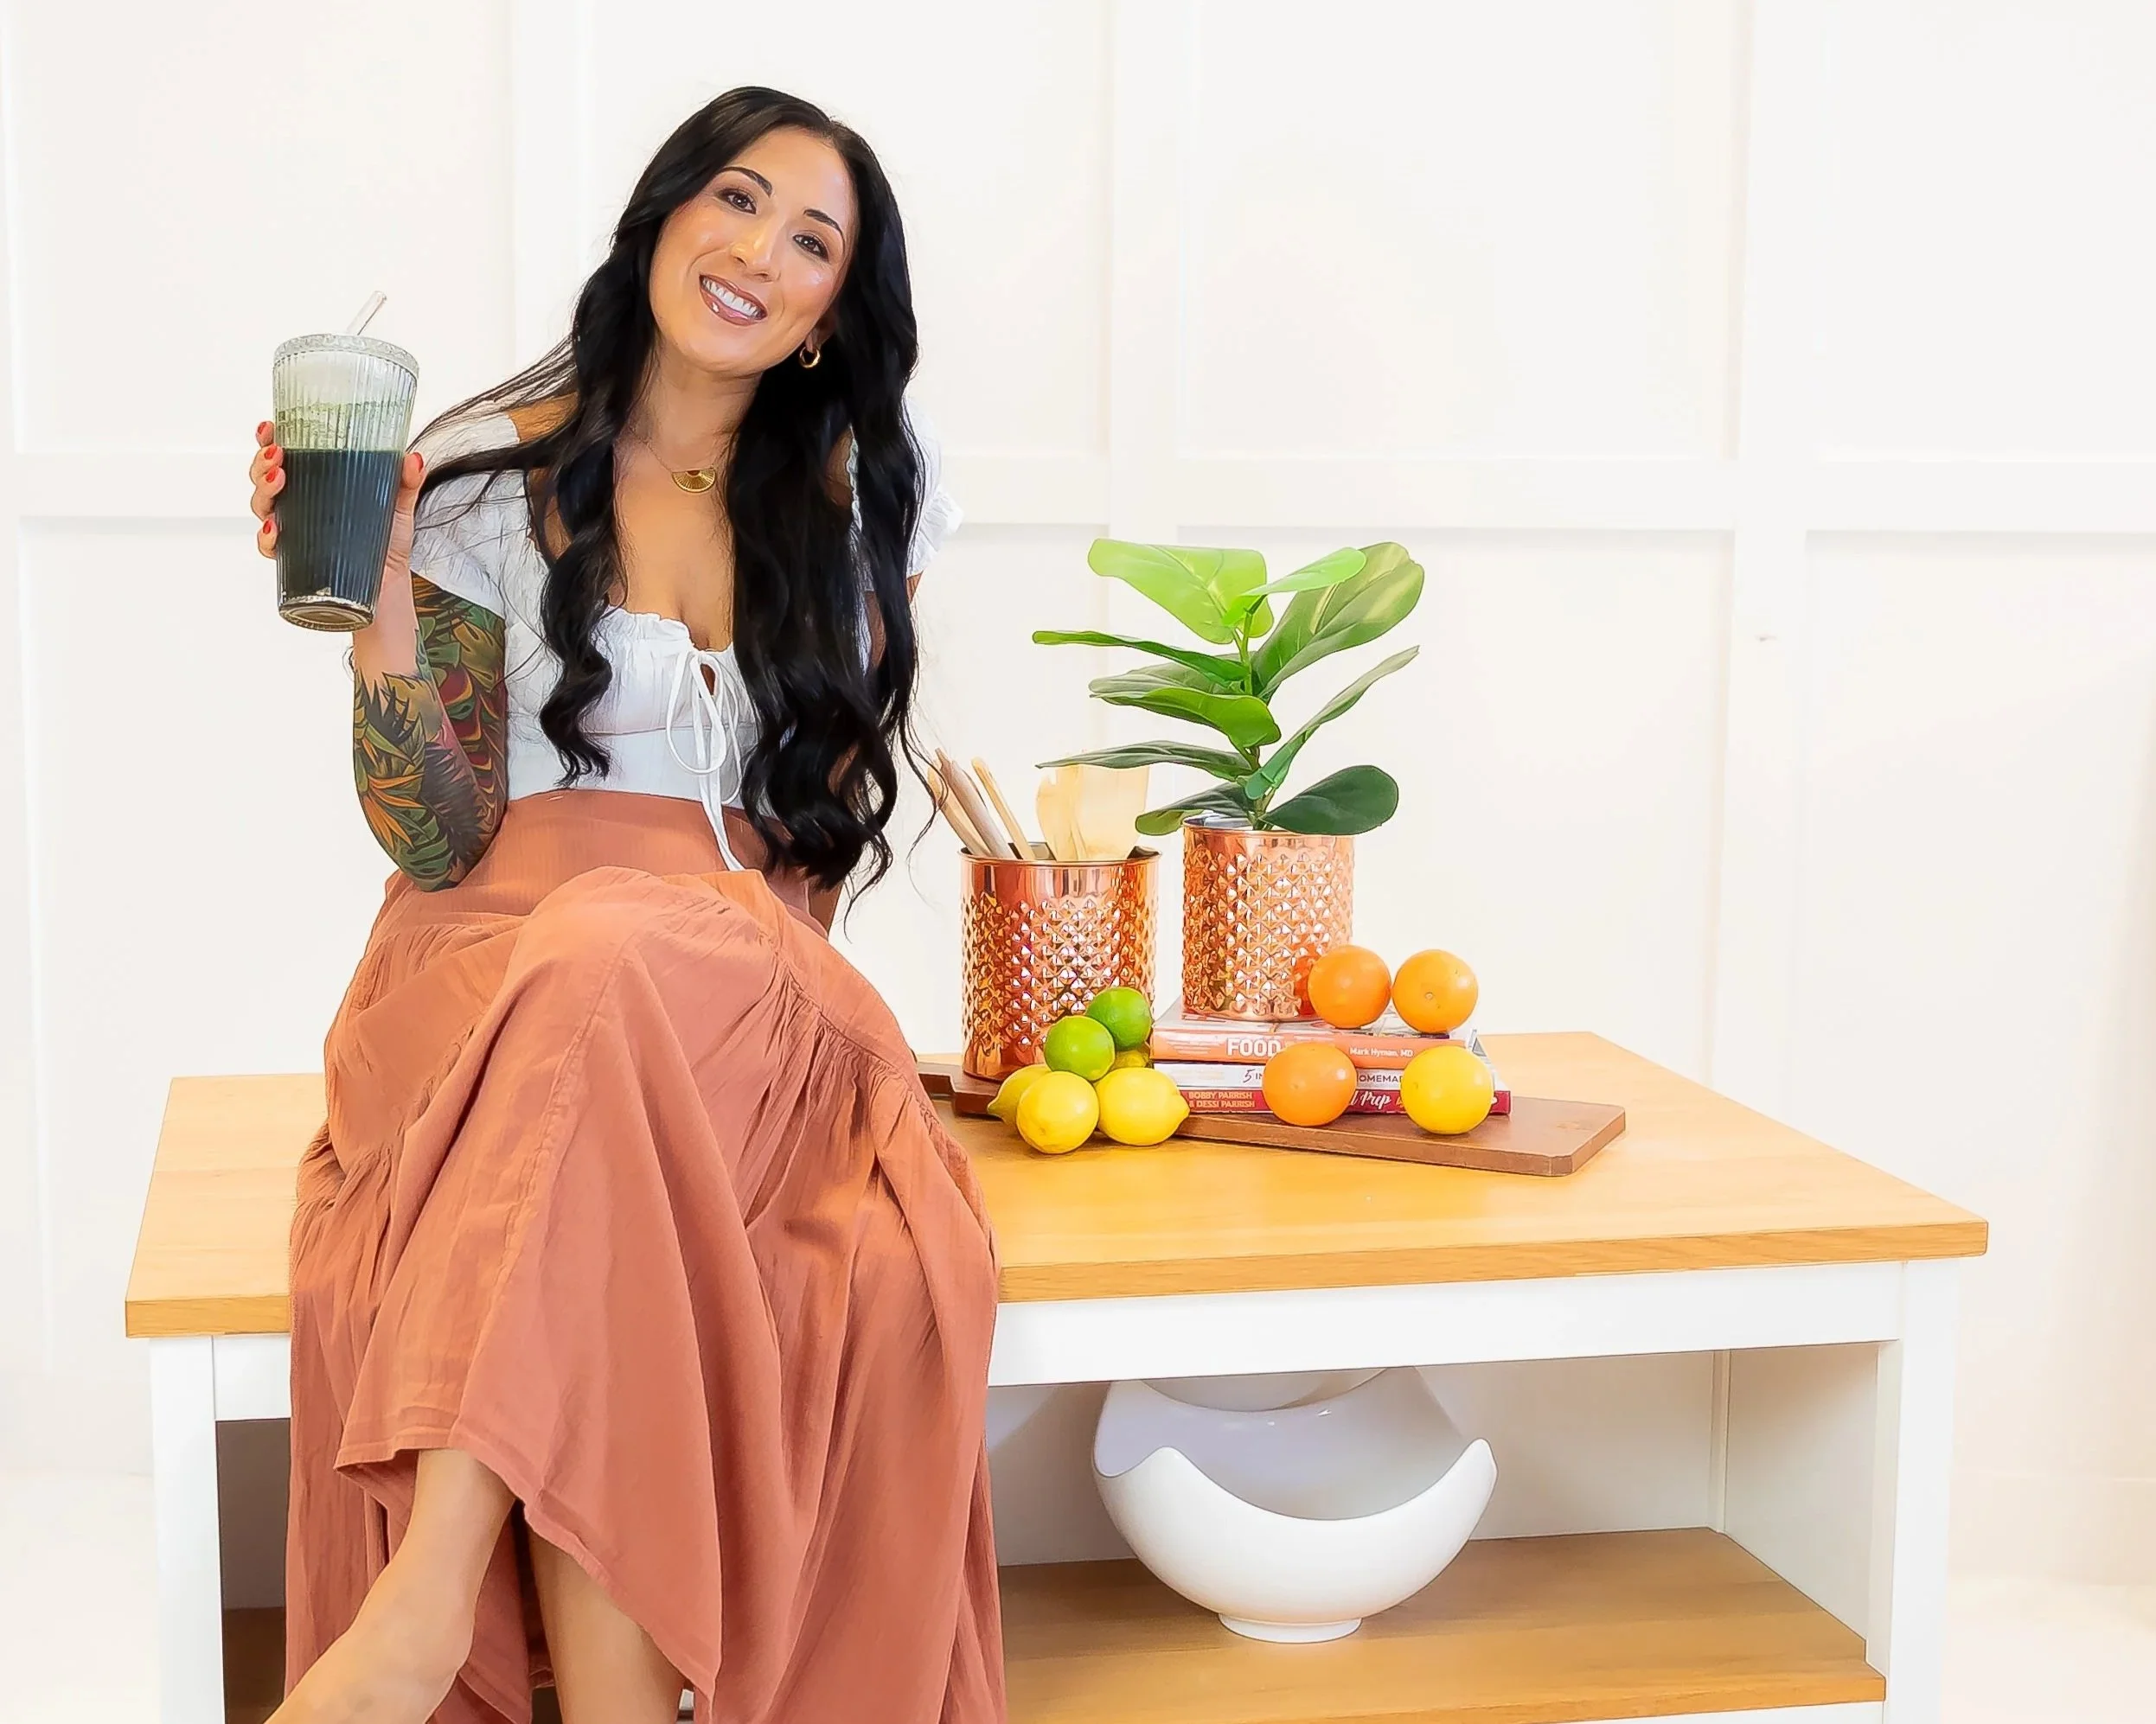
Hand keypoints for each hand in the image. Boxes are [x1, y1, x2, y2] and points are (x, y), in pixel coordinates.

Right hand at [247, 420, 426, 572]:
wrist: (390, 585)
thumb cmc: (387, 543)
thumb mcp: (398, 505)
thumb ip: (406, 480)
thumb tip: (413, 459)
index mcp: (318, 484)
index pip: (285, 456)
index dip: (269, 440)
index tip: (270, 429)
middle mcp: (300, 504)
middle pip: (265, 476)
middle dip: (263, 462)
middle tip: (278, 456)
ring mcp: (295, 529)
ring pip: (262, 505)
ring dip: (264, 490)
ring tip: (279, 479)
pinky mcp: (296, 558)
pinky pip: (270, 546)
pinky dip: (267, 536)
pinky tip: (275, 528)